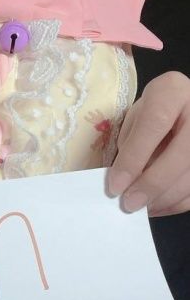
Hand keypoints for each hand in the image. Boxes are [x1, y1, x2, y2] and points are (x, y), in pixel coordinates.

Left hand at [106, 70, 189, 216]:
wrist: (183, 107)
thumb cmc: (153, 113)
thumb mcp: (136, 118)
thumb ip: (130, 144)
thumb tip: (122, 183)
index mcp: (172, 91)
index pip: (155, 124)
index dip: (134, 158)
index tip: (115, 186)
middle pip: (181, 154)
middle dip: (152, 184)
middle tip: (129, 204)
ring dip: (165, 198)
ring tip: (141, 208)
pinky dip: (176, 203)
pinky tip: (157, 206)